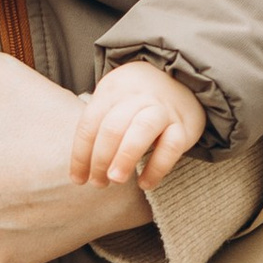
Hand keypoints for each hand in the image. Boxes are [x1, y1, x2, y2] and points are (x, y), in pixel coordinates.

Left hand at [72, 60, 205, 190]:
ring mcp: (162, 110)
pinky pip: (171, 147)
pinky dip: (156, 168)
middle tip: (98, 183)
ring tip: (116, 180)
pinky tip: (145, 183)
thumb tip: (82, 170)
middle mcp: (137, 97)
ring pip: (141, 129)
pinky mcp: (184, 125)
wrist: (183, 80)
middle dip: (100, 158)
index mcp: (113, 91)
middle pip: (113, 126)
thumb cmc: (138, 100)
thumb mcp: (115, 101)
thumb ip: (99, 127)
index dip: (81, 154)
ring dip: (124, 158)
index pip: (90, 123)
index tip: (78, 179)